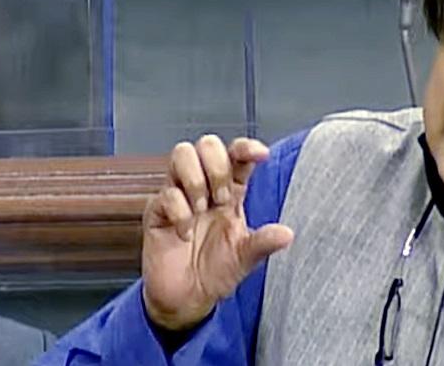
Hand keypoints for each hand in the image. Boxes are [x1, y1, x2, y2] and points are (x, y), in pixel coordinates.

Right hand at [141, 135, 293, 330]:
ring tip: (202, 209)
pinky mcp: (156, 211)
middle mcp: (204, 187)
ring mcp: (178, 195)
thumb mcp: (245, 258)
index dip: (247, 147)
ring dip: (196, 179)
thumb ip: (263, 243)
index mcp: (231, 191)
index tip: (261, 155)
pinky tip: (185, 234)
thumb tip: (287, 234)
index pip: (237, 155)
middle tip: (223, 200)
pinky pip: (166, 193)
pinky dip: (179, 212)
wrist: (187, 299)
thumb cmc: (217, 271)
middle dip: (217, 167)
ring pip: (182, 153)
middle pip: (207, 144)